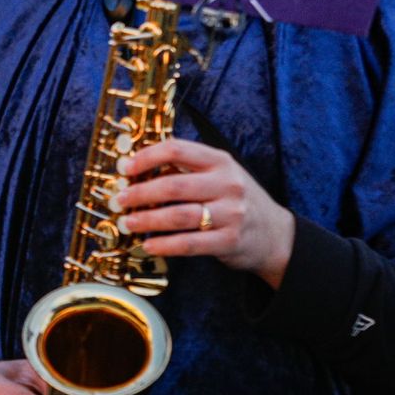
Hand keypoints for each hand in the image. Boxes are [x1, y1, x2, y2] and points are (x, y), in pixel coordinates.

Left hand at [117, 138, 294, 288]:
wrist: (274, 234)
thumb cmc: (234, 200)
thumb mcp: (218, 174)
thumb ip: (186, 168)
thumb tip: (137, 167)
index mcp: (220, 161)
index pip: (177, 149)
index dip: (146, 157)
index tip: (126, 168)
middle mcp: (228, 184)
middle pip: (174, 185)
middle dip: (140, 193)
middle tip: (120, 199)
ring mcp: (231, 213)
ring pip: (179, 216)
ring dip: (148, 220)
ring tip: (128, 222)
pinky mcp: (230, 241)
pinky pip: (190, 243)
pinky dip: (165, 245)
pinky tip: (148, 245)